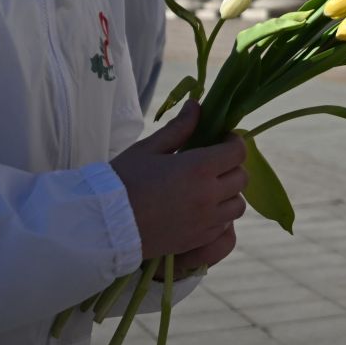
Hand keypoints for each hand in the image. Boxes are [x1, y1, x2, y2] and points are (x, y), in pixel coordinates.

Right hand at [109, 101, 247, 261]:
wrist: (103, 225)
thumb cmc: (123, 181)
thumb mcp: (149, 148)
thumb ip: (178, 128)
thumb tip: (196, 105)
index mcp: (199, 168)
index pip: (238, 152)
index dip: (234, 142)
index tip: (222, 140)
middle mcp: (209, 195)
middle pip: (242, 178)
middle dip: (232, 166)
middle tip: (214, 162)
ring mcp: (205, 220)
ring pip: (238, 205)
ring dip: (230, 193)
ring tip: (210, 188)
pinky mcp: (198, 239)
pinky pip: (223, 225)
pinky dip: (220, 215)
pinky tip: (202, 209)